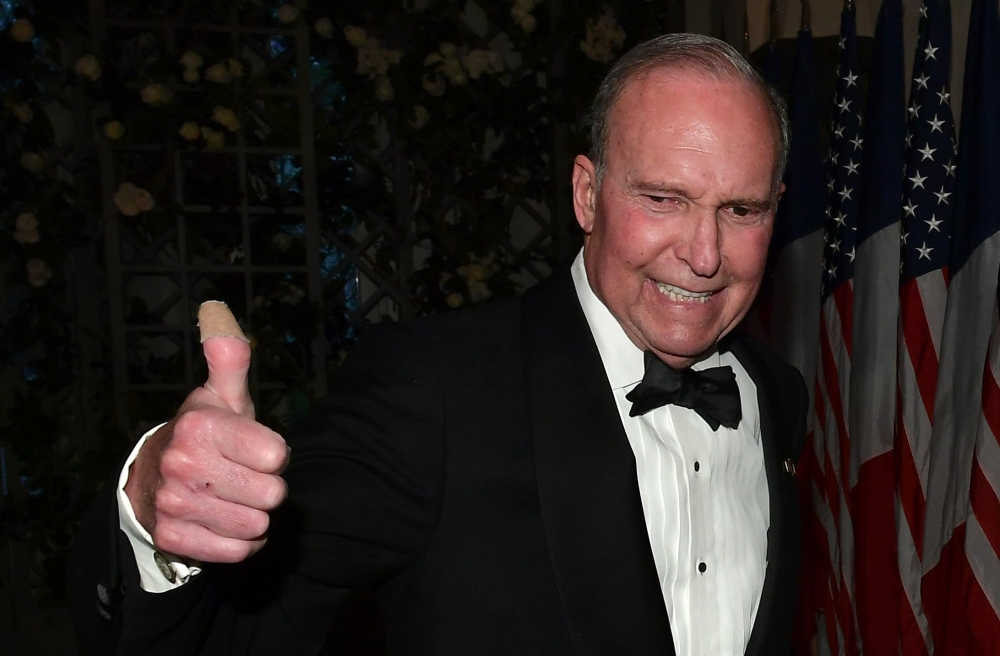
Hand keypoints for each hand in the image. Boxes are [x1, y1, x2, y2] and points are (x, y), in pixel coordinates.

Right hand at [124, 304, 289, 562]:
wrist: (152, 482)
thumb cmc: (203, 436)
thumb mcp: (219, 396)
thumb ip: (230, 359)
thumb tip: (217, 310)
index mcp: (201, 426)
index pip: (277, 456)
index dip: (273, 454)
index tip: (254, 449)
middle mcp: (184, 465)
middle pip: (272, 494)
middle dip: (266, 487)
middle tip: (243, 475)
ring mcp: (177, 504)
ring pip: (257, 525)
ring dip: (253, 515)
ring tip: (233, 497)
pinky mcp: (174, 538)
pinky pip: (238, 551)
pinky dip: (239, 541)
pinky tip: (225, 520)